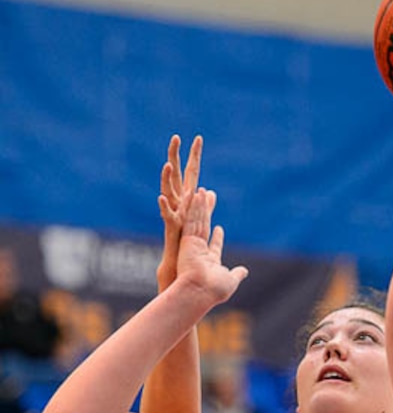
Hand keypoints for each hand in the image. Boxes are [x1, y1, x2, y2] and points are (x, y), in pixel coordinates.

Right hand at [157, 134, 202, 287]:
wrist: (178, 275)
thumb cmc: (187, 250)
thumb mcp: (199, 222)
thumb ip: (205, 207)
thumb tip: (212, 193)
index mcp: (186, 203)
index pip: (192, 175)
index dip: (194, 157)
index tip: (198, 137)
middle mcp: (178, 207)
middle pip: (178, 178)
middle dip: (177, 157)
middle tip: (176, 137)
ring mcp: (174, 218)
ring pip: (169, 194)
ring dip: (167, 179)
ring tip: (167, 163)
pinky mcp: (172, 232)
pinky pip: (167, 218)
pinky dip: (164, 209)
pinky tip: (161, 198)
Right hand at [177, 187, 247, 304]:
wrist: (199, 292)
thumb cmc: (215, 290)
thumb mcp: (230, 281)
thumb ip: (237, 274)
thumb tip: (244, 271)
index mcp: (209, 261)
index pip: (214, 245)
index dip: (217, 237)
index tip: (219, 228)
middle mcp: (199, 252)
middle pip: (205, 227)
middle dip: (207, 213)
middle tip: (208, 200)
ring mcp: (192, 245)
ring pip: (197, 220)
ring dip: (199, 205)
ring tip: (201, 190)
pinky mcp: (186, 239)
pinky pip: (190, 219)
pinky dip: (192, 207)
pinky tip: (195, 194)